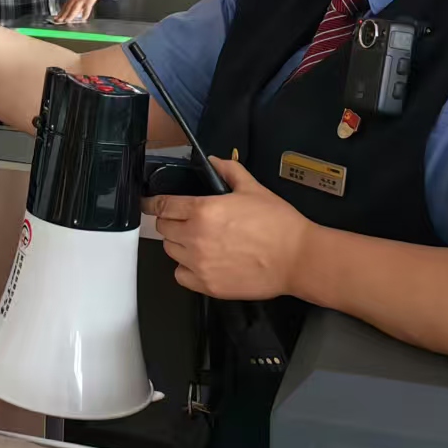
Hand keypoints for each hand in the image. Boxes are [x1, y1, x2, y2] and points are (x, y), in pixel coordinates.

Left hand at [52, 0, 102, 23]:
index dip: (60, 13)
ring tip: (67, 21)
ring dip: (71, 14)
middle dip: (63, 15)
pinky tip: (83, 19)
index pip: (65, 7)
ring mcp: (82, 0)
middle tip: (59, 21)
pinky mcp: (89, 1)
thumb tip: (70, 13)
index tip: (56, 19)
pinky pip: (87, 8)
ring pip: (75, 8)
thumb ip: (74, 5)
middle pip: (68, 8)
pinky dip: (85, 13)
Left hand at [143, 158, 312, 299]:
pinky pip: (180, 276)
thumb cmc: (278, 224)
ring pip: (170, 251)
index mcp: (202, 211)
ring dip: (179, 244)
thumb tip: (214, 162)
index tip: (150, 204)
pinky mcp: (208, 286)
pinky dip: (186, 269)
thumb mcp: (253, 189)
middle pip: (163, 228)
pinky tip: (201, 262)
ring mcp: (199, 264)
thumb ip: (229, 171)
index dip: (154, 203)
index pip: (163, 205)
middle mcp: (195, 238)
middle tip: (186, 221)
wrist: (297, 258)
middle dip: (171, 222)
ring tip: (199, 241)